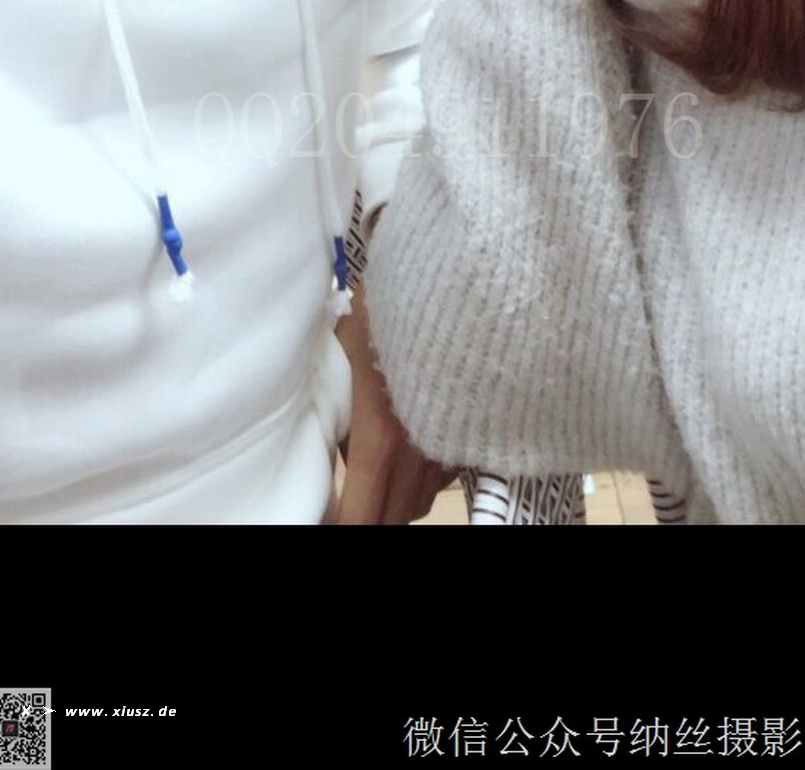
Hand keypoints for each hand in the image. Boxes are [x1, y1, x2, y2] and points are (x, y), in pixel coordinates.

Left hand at [330, 289, 451, 524]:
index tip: (328, 525)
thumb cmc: (388, 309)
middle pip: (396, 517)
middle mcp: (421, 452)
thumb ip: (333, 411)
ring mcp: (455, 442)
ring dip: (399, 500)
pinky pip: (448, 472)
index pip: (360, 517)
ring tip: (377, 481)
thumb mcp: (343, 355)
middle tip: (349, 506)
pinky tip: (412, 452)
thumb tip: (327, 448)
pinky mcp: (477, 427)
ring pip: (424, 499)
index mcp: (380, 439)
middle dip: (372, 516)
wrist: (455, 276)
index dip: (344, 528)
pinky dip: (427, 474)